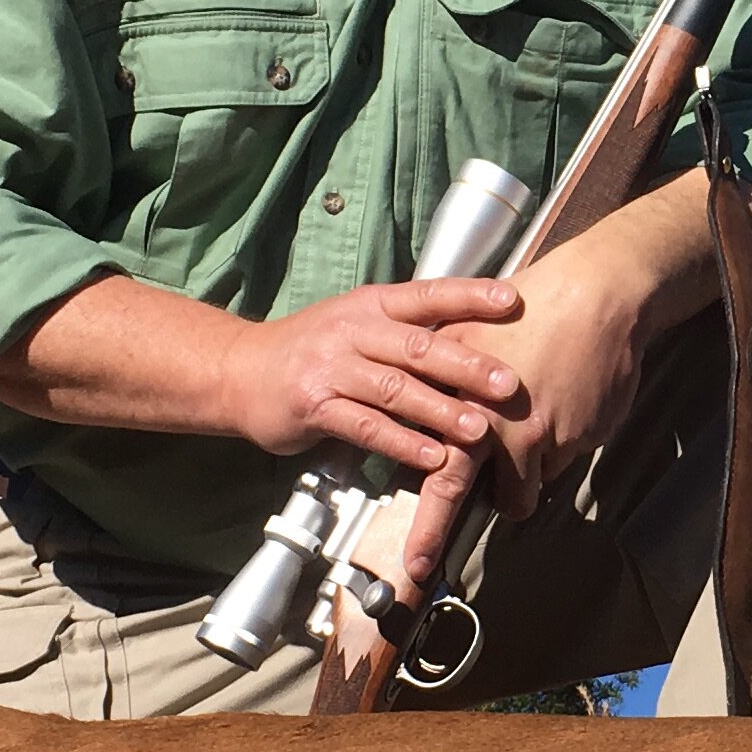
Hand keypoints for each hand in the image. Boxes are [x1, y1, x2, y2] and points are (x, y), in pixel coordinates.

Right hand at [220, 278, 523, 475]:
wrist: (239, 371)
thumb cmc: (312, 350)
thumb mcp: (356, 324)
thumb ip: (405, 330)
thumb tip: (473, 335)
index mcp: (370, 305)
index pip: (426, 294)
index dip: (470, 296)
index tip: (512, 301)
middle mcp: (352, 330)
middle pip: (418, 345)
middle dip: (467, 364)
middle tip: (508, 383)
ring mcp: (331, 368)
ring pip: (394, 388)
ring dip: (440, 410)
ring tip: (478, 429)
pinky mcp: (314, 406)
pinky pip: (366, 426)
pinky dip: (401, 442)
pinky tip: (431, 457)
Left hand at [387, 231, 649, 582]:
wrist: (598, 296)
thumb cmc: (533, 309)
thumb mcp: (470, 332)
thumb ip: (443, 376)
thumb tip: (422, 411)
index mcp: (457, 398)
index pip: (433, 467)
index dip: (425, 519)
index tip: (412, 560)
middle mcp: (491, 425)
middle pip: (458, 490)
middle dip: (437, 534)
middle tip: (422, 566)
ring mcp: (536, 437)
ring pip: (523, 486)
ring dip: (522, 479)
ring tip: (531, 435)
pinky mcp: (574, 439)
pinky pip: (560, 462)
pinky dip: (560, 445)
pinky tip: (563, 405)